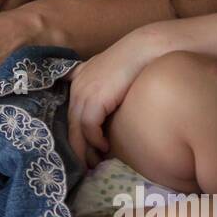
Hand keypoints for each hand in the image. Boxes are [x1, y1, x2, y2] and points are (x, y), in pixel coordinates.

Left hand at [66, 29, 163, 165]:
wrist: (146, 49)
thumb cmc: (135, 63)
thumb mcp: (112, 75)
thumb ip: (104, 88)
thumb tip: (107, 109)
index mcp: (79, 81)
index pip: (72, 114)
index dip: (76, 135)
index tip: (82, 152)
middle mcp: (77, 87)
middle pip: (71, 125)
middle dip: (77, 148)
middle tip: (84, 167)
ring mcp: (84, 93)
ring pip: (77, 129)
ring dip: (85, 149)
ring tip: (93, 164)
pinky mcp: (95, 99)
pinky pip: (89, 127)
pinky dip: (96, 140)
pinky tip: (105, 147)